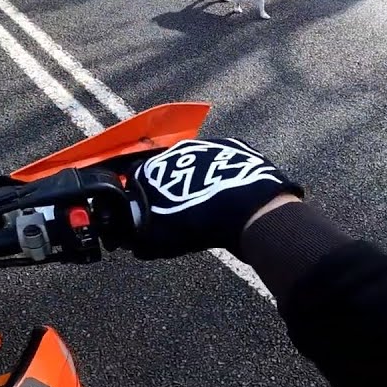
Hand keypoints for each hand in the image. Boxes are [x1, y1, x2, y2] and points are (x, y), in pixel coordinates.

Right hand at [127, 138, 301, 259]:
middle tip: (180, 210)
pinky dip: (223, 174)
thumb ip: (144, 236)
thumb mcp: (162, 239)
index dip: (141, 196)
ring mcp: (208, 145)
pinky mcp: (236, 146)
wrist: (249, 208)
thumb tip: (137, 242)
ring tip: (208, 203)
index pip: (137, 176)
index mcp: (155, 167)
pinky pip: (223, 160)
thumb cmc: (200, 223)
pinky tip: (229, 192)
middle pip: (169, 167)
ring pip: (198, 162)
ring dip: (199, 178)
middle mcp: (178, 150)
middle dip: (171, 186)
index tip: (147, 212)